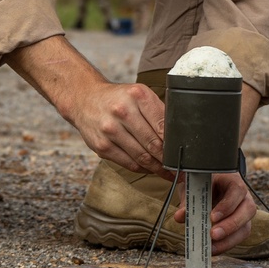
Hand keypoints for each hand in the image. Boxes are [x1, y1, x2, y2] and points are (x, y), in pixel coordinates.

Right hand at [7, 36, 169, 177]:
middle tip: (179, 168)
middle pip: (153, 143)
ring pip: (142, 156)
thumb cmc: (118, 98)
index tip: (184, 153)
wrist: (85, 99)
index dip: (175, 143)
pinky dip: (142, 168)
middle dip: (168, 159)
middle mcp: (122, 111)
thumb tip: (178, 137)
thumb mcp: (139, 95)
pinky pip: (128, 163)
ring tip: (167, 172)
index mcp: (137, 95)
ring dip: (157, 167)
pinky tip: (149, 168)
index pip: (163, 125)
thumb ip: (158, 112)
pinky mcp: (101, 146)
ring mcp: (110, 130)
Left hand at [173, 171, 254, 254]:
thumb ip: (188, 200)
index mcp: (233, 180)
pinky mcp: (240, 226)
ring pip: (245, 227)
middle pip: (248, 210)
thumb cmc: (202, 182)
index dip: (227, 205)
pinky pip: (238, 237)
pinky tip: (212, 250)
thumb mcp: (194, 186)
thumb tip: (179, 217)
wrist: (206, 184)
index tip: (212, 217)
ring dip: (229, 240)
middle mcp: (244, 196)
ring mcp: (244, 212)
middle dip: (231, 225)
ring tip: (211, 248)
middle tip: (213, 235)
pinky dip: (225, 245)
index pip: (237, 191)